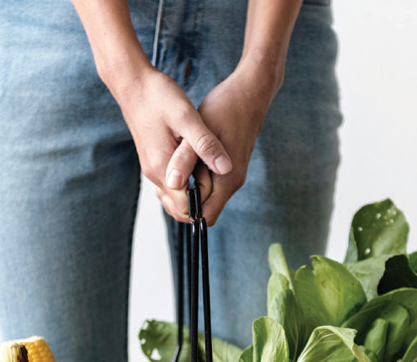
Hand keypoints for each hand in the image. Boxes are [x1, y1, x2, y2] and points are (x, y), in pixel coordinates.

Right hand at [110, 67, 232, 221]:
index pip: (185, 208)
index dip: (205, 202)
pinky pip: (171, 184)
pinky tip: (199, 164)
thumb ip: (205, 145)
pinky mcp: (154, 160)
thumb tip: (226, 168)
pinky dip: (186, 182)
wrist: (133, 84)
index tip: (221, 184)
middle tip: (219, 180)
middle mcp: (154, 174)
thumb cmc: (159, 97)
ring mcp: (152, 168)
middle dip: (200, 203)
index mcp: (163, 168)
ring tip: (211, 172)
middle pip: (178, 208)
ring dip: (194, 192)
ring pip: (174, 197)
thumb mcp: (187, 117)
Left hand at [164, 59, 280, 224]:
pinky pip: (207, 182)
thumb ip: (185, 159)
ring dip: (186, 186)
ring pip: (203, 196)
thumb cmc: (226, 108)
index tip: (167, 187)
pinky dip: (193, 176)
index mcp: (227, 180)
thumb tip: (173, 183)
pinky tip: (182, 158)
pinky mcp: (227, 167)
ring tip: (173, 165)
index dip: (182, 208)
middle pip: (202, 209)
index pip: (203, 216)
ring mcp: (231, 176)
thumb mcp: (200, 130)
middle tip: (166, 175)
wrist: (250, 92)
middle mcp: (231, 182)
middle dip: (182, 198)